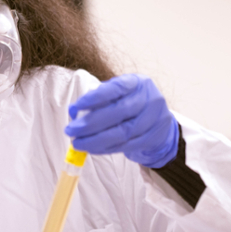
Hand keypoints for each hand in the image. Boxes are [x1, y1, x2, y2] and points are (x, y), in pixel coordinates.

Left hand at [64, 74, 178, 167]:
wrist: (159, 120)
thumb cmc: (131, 103)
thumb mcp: (119, 93)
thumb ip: (98, 98)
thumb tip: (74, 111)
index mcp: (137, 83)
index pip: (116, 88)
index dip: (94, 98)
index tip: (75, 106)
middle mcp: (149, 99)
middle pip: (119, 112)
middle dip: (91, 123)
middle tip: (71, 130)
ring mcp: (153, 120)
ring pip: (122, 133)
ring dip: (96, 140)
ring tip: (77, 143)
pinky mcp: (152, 138)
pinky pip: (125, 146)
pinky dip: (106, 148)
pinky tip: (91, 149)